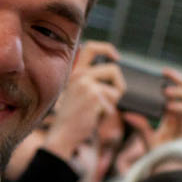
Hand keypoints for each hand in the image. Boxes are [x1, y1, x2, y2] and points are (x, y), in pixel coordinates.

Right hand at [42, 41, 123, 162]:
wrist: (62, 134)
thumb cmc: (71, 116)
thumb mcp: (75, 91)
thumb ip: (88, 79)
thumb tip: (113, 68)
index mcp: (74, 71)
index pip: (92, 48)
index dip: (108, 49)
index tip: (116, 57)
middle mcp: (79, 75)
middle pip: (114, 69)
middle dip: (120, 85)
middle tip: (114, 97)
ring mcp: (86, 85)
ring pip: (115, 90)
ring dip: (112, 102)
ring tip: (97, 110)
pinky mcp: (93, 97)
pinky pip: (112, 103)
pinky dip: (108, 112)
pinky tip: (94, 117)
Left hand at [120, 66, 181, 150]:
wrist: (171, 173)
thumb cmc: (162, 157)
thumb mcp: (147, 138)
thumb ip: (139, 125)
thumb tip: (125, 113)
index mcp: (176, 116)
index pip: (178, 92)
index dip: (172, 80)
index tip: (160, 72)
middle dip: (179, 80)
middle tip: (165, 73)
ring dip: (181, 92)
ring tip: (166, 90)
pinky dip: (181, 107)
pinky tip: (169, 106)